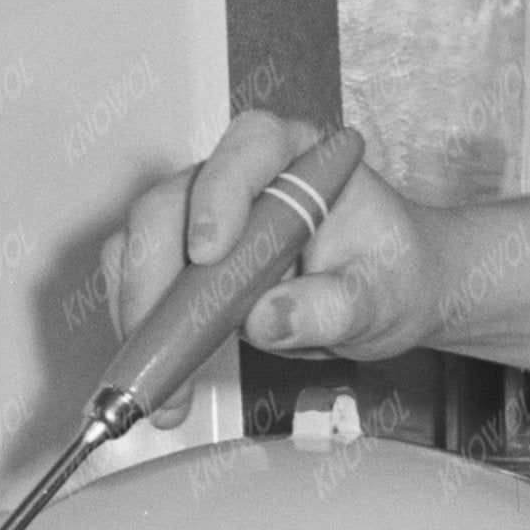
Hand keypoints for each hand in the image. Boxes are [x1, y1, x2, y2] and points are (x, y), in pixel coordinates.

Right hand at [112, 112, 443, 363]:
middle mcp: (240, 178)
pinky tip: (163, 379)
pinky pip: (142, 288)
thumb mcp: (382, 295)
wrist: (385, 294)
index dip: (220, 193)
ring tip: (164, 380)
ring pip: (141, 247)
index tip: (210, 251)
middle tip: (167, 339)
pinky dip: (144, 336)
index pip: (249, 148)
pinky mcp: (183, 263)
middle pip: (170, 201)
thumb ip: (335, 304)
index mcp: (298, 156)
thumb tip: (269, 318)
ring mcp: (202, 218)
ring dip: (141, 315)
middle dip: (156, 273)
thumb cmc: (388, 272)